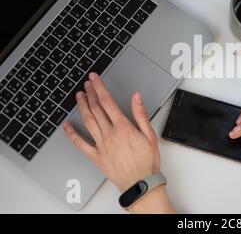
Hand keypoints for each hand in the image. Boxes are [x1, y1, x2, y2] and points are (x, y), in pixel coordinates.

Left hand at [64, 72, 173, 212]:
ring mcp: (101, 145)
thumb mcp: (150, 135)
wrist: (141, 183)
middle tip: (87, 83)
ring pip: (88, 121)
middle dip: (90, 93)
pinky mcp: (96, 156)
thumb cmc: (147, 161)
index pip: (107, 102)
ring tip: (80, 96)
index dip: (99, 87)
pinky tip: (67, 125)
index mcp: (123, 128)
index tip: (95, 79)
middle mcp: (110, 134)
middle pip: (96, 109)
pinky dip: (72, 133)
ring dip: (82, 106)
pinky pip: (80, 144)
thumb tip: (136, 97)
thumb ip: (141, 114)